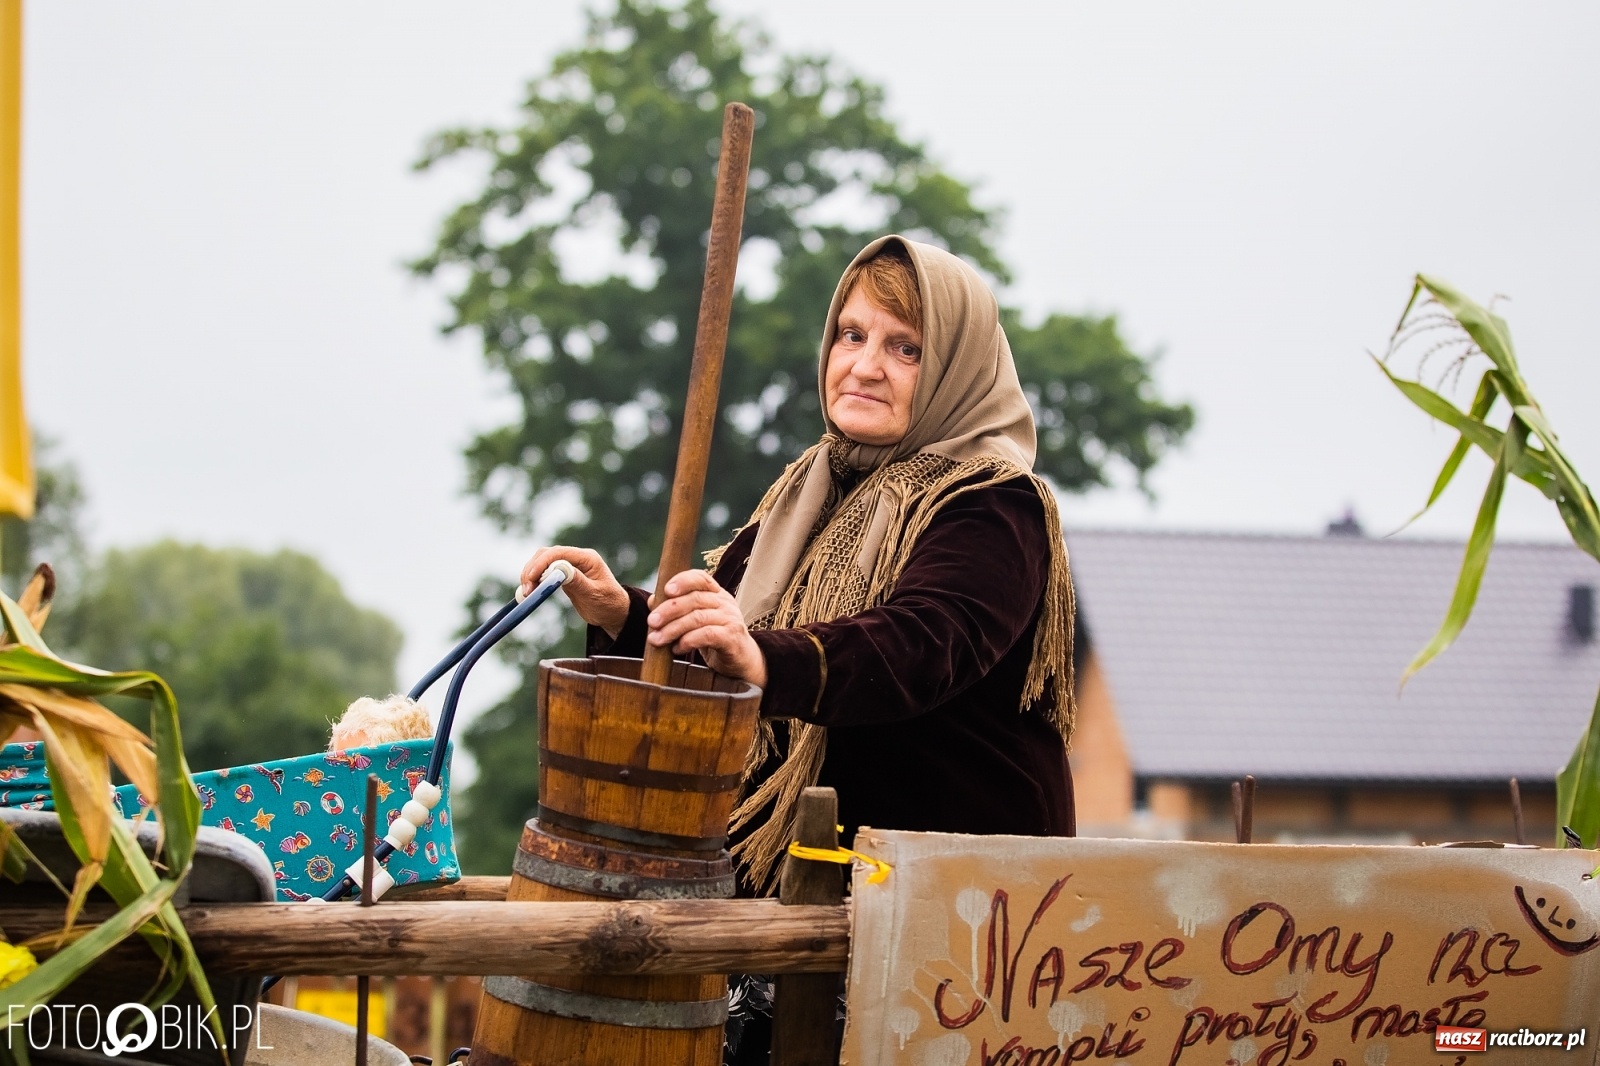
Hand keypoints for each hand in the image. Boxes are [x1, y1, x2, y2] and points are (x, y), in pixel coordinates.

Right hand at [520, 546, 630, 636]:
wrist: (613, 613)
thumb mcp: (594, 594)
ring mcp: (569, 565)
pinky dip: (534, 580)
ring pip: (542, 562)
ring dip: (530, 575)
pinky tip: (529, 592)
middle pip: (547, 554)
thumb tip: (559, 570)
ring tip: (526, 593)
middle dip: (533, 569)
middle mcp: (577, 558)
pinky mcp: (562, 575)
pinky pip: (544, 573)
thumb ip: (578, 582)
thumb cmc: (608, 604)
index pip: (559, 553)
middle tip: (526, 590)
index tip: (531, 579)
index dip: (542, 563)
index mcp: (587, 558)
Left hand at [646, 570, 767, 687]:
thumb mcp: (695, 622)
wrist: (742, 661)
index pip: (701, 578)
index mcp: (716, 594)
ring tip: (656, 640)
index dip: (683, 581)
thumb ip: (677, 610)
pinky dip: (688, 641)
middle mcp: (725, 603)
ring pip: (698, 617)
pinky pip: (707, 635)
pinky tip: (677, 649)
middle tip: (651, 622)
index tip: (666, 590)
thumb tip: (653, 600)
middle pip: (695, 599)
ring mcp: (731, 619)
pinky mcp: (732, 637)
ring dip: (673, 628)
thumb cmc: (715, 639)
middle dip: (669, 610)